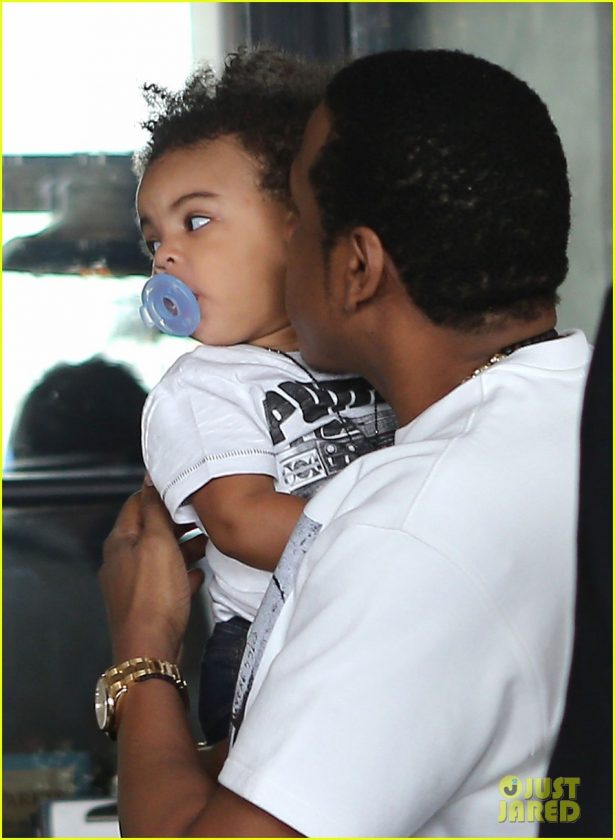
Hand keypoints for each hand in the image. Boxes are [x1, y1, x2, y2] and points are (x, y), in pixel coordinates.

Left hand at [99, 484, 204, 663]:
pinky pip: (166, 580)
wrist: (150, 648)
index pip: (137, 504)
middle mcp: (122, 561)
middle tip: (200, 515)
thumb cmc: (153, 596)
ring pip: (160, 555)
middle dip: (176, 521)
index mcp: (120, 542)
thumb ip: (154, 509)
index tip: (181, 487)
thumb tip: (149, 480)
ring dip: (183, 546)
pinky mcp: (147, 603)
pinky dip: (182, 572)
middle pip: (150, 529)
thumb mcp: (157, 542)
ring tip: (207, 542)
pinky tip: (198, 573)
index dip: (159, 492)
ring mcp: (133, 584)